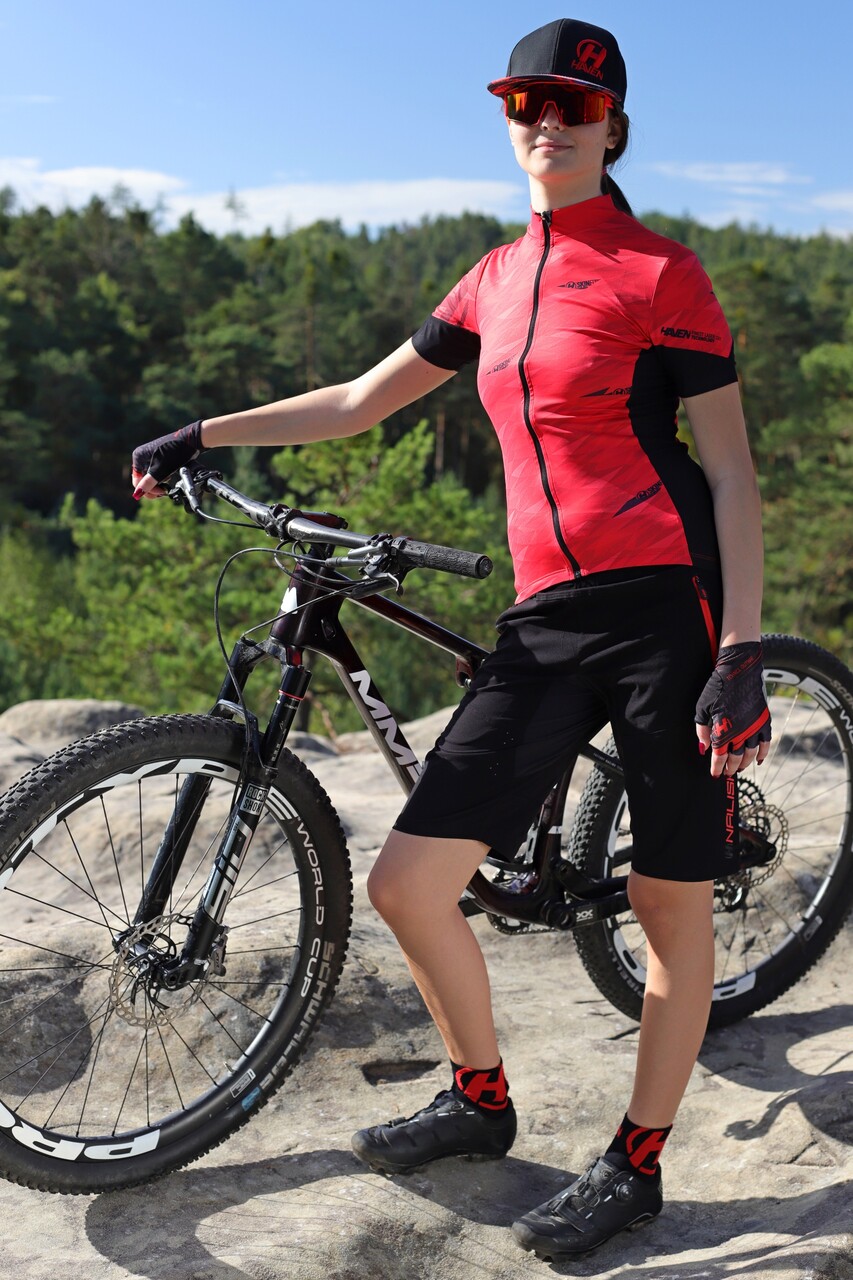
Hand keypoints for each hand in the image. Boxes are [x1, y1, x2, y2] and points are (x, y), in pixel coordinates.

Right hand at [131, 420, 205, 499]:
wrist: (191, 442)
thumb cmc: (176, 452)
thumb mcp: (161, 469)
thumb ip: (149, 482)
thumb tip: (137, 494)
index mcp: (138, 457)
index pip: (137, 481)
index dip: (148, 490)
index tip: (161, 492)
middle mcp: (142, 457)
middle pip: (143, 481)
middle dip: (153, 487)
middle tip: (164, 491)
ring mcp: (151, 458)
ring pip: (151, 478)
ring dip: (159, 483)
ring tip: (169, 481)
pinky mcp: (160, 460)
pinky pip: (157, 474)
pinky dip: (163, 478)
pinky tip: (170, 477)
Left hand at [695, 641, 771, 778]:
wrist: (740, 669)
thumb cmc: (717, 686)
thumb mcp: (702, 707)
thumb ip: (702, 730)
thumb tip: (704, 749)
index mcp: (723, 730)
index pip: (719, 756)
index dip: (717, 767)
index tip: (715, 775)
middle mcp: (740, 732)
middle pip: (736, 758)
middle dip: (730, 767)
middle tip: (726, 773)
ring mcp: (754, 727)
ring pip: (751, 753)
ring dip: (745, 763)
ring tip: (740, 768)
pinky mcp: (764, 720)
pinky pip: (766, 742)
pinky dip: (763, 753)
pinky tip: (758, 760)